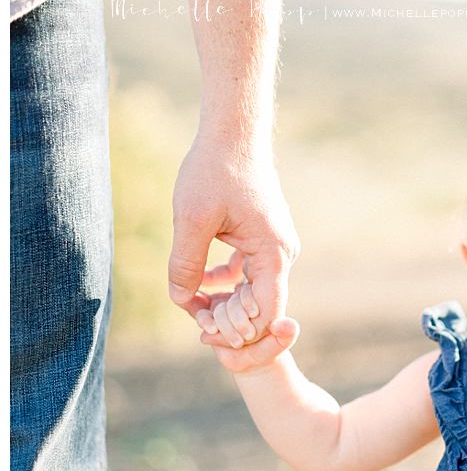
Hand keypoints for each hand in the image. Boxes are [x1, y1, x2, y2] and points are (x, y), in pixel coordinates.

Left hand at [168, 134, 299, 346]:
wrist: (233, 136)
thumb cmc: (214, 171)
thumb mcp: (191, 218)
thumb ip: (185, 264)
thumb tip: (180, 300)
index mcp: (274, 253)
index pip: (267, 313)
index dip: (239, 332)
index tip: (204, 333)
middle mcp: (282, 255)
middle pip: (260, 306)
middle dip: (228, 320)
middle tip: (193, 321)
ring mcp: (274, 248)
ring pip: (252, 291)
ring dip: (224, 302)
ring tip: (191, 304)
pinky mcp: (263, 240)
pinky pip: (247, 274)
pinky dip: (225, 283)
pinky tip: (199, 282)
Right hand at [194, 279, 297, 371]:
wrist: (252, 362)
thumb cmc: (268, 349)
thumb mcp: (281, 343)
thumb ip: (288, 334)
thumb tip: (289, 324)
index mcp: (257, 299)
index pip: (249, 291)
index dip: (249, 302)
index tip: (255, 315)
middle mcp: (238, 300)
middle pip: (232, 300)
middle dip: (237, 319)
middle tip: (248, 337)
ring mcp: (222, 308)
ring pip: (217, 308)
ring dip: (224, 324)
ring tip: (237, 342)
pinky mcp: (209, 319)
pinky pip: (201, 314)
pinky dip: (205, 321)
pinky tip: (212, 330)